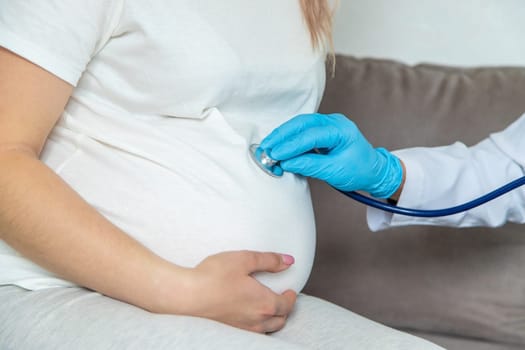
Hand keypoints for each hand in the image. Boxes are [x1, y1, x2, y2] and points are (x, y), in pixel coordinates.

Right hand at [167, 251, 296, 333]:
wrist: (187, 295)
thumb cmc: (214, 276)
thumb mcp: (244, 259)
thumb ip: (269, 260)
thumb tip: (289, 260)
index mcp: (264, 303)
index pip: (287, 305)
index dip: (291, 297)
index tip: (291, 291)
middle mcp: (256, 320)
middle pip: (280, 320)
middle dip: (284, 309)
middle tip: (282, 298)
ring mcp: (242, 328)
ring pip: (266, 329)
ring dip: (273, 319)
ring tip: (269, 308)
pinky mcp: (229, 330)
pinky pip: (252, 331)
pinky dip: (258, 324)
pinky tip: (250, 314)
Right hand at [260, 113, 402, 197]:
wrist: (373, 170)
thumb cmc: (359, 171)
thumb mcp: (334, 172)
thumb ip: (309, 165)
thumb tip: (286, 163)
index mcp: (341, 130)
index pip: (311, 135)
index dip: (291, 145)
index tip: (276, 155)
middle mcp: (334, 122)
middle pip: (302, 123)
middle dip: (282, 135)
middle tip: (266, 148)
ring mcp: (328, 124)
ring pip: (300, 124)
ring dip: (283, 135)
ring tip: (268, 147)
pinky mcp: (323, 130)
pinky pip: (303, 130)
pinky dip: (289, 138)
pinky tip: (279, 146)